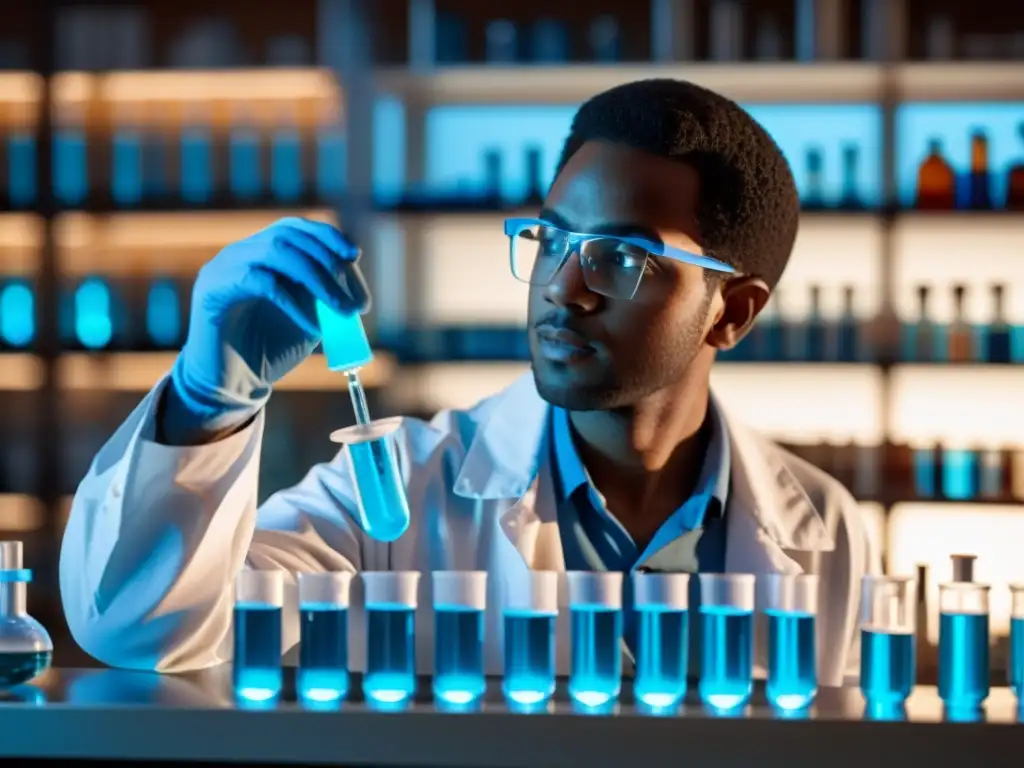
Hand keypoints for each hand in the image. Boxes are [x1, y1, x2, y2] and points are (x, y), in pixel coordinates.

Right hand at [165, 218, 368, 439]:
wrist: (230, 385)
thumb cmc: (269, 352)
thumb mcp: (308, 320)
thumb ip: (325, 300)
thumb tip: (354, 290)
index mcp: (262, 253)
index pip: (297, 228)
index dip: (328, 238)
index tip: (354, 257)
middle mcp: (241, 252)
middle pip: (289, 235)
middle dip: (329, 263)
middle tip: (354, 299)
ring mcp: (224, 267)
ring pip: (276, 251)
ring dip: (317, 279)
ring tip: (341, 309)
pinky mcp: (213, 290)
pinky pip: (260, 283)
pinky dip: (293, 304)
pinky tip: (313, 327)